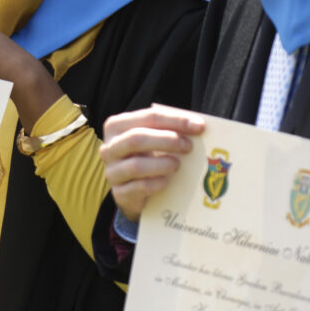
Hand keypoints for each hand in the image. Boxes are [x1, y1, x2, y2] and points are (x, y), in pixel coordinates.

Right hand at [99, 105, 204, 221]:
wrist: (133, 189)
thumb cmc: (146, 156)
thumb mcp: (153, 138)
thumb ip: (169, 130)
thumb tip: (198, 127)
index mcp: (117, 126)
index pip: (148, 117)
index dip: (176, 120)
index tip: (199, 126)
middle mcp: (110, 147)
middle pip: (137, 138)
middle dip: (167, 140)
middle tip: (189, 146)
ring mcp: (112, 171)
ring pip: (136, 165)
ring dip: (162, 164)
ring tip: (177, 165)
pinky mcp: (119, 193)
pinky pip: (139, 187)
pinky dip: (156, 183)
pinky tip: (167, 181)